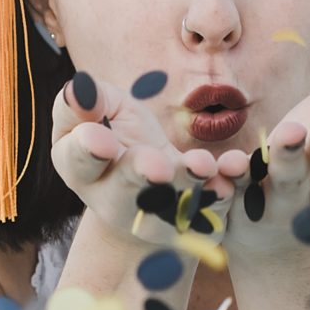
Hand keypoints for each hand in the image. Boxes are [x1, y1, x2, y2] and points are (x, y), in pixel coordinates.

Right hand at [51, 72, 240, 261]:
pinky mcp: (192, 221)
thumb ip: (84, 100)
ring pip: (169, 207)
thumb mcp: (100, 112)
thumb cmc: (119, 138)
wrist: (151, 187)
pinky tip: (231, 174)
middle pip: (124, 191)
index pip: (77, 162)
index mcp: (81, 169)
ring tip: (201, 165)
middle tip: (157, 167)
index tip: (100, 140)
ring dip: (186, 184)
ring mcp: (153, 216)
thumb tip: (80, 88)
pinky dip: (222, 193)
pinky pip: (210, 211)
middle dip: (141, 175)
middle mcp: (112, 199)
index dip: (87, 151)